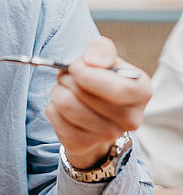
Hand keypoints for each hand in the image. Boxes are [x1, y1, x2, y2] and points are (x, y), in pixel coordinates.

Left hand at [45, 36, 151, 169]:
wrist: (93, 110)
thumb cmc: (101, 79)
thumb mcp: (104, 57)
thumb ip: (101, 49)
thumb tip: (92, 61)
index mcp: (141, 92)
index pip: (118, 90)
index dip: (88, 76)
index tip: (75, 67)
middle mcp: (130, 118)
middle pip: (84, 96)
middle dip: (68, 78)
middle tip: (67, 75)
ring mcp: (107, 135)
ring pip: (66, 106)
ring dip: (58, 91)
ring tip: (64, 88)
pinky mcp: (83, 144)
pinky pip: (55, 118)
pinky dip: (52, 106)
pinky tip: (62, 106)